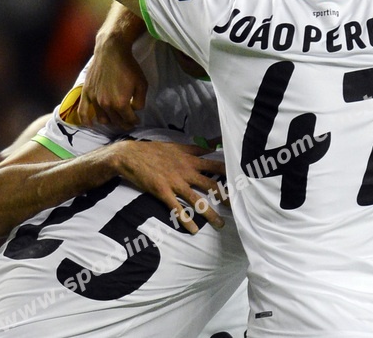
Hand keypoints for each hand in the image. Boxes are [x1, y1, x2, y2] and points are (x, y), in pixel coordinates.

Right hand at [79, 44, 147, 129]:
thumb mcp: (142, 84)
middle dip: (124, 123)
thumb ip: (140, 101)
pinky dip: (85, 120)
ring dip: (110, 121)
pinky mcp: (87, 93)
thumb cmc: (128, 66)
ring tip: (115, 119)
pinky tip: (90, 124)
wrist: (111, 51)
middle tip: (128, 122)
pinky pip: (83, 111)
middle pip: (116, 121)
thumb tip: (135, 110)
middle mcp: (106, 104)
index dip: (134, 121)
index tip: (137, 120)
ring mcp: (95, 100)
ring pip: (102, 119)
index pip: (129, 119)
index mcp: (121, 103)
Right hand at [108, 140, 226, 233]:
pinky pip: (176, 208)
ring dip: (209, 213)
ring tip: (220, 224)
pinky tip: (193, 230)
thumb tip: (212, 143)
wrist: (130, 155)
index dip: (229, 173)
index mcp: (190, 160)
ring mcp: (174, 182)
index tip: (242, 180)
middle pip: (211, 184)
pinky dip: (185, 220)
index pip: (215, 165)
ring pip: (196, 200)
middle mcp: (185, 171)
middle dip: (225, 197)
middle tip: (236, 207)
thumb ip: (195, 148)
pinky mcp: (162, 192)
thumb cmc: (154, 150)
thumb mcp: (176, 146)